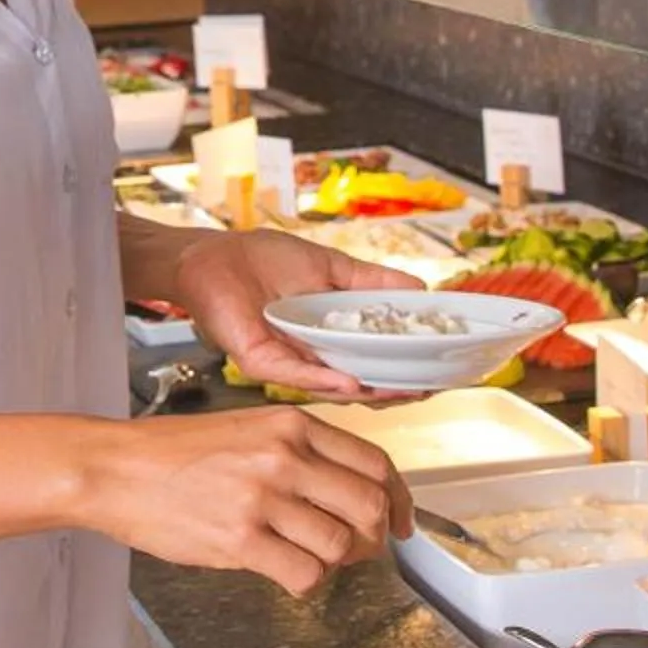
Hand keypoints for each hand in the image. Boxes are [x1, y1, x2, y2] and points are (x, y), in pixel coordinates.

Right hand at [77, 406, 410, 597]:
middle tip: (355, 549)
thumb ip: (298, 451)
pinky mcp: (240, 540)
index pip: (376, 464)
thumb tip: (348, 490)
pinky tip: (282, 572)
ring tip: (305, 558)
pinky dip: (304, 583)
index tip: (401, 522)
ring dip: (333, 563)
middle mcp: (284, 457)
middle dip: (373, 538)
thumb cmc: (170, 453)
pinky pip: (305, 575)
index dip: (400, 500)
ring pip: (340, 546)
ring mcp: (263, 499)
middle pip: (370, 507)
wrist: (114, 469)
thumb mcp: (245, 429)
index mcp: (290, 426)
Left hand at [170, 229, 421, 398]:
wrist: (209, 256)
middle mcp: (308, 359)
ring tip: (402, 391)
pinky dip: (324, 379)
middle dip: (394, 389)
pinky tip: (353, 382)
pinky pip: (295, 375)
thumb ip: (371, 281)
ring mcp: (285, 364)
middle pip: (358, 384)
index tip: (438, 370)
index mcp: (326, 340)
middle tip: (428, 389)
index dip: (403, 369)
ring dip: (369, 390)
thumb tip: (420, 289)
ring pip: (331, 387)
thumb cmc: (261, 260)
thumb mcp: (330, 267)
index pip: (371, 362)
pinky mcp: (260, 361)